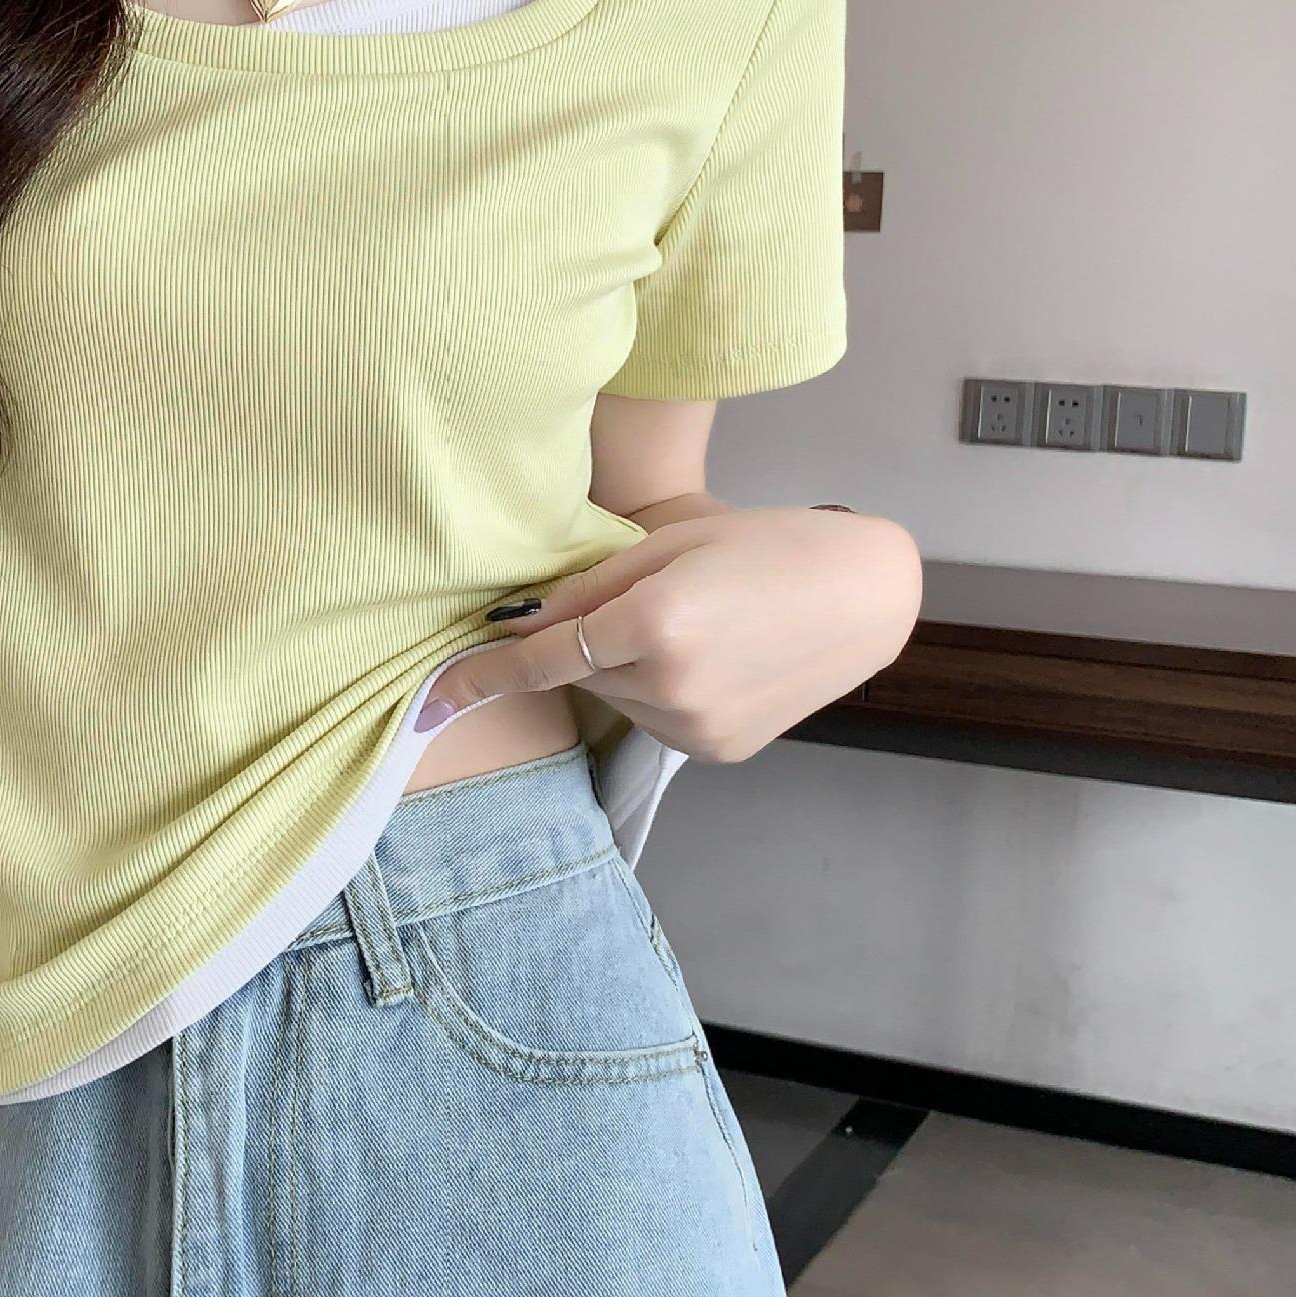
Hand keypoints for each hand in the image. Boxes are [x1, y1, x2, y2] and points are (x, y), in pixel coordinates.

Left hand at [418, 505, 922, 762]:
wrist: (865, 594)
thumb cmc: (769, 547)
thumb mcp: (670, 544)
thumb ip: (587, 587)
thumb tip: (517, 622)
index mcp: (655, 622)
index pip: (544, 657)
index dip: (483, 675)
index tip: (430, 698)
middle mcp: (672, 686)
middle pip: (583, 672)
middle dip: (587, 642)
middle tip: (649, 599)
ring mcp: (697, 728)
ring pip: (617, 700)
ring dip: (624, 668)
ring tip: (690, 624)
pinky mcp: (716, 752)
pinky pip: (655, 721)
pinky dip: (659, 692)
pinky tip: (708, 658)